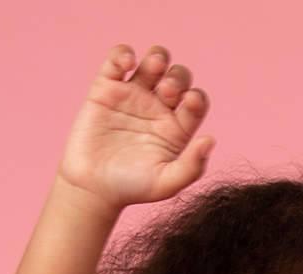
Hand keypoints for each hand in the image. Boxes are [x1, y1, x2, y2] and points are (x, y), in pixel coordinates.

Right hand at [58, 42, 215, 212]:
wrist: (92, 188)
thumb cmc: (131, 189)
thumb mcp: (166, 184)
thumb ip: (192, 166)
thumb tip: (210, 140)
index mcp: (176, 128)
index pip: (196, 101)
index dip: (196, 97)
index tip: (189, 102)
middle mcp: (157, 109)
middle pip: (178, 77)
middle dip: (177, 77)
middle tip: (166, 92)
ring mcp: (132, 96)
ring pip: (153, 62)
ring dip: (158, 58)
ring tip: (154, 68)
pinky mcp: (107, 88)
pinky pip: (118, 60)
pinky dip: (123, 54)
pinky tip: (127, 64)